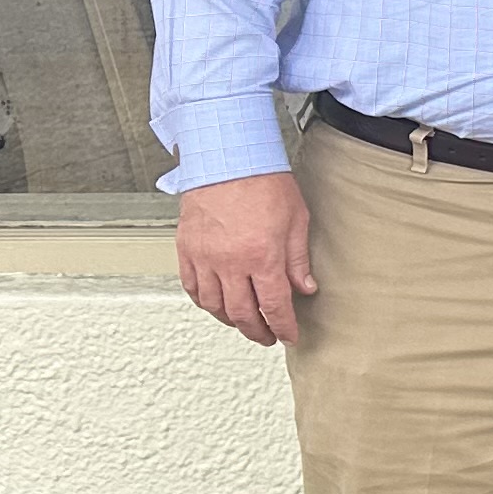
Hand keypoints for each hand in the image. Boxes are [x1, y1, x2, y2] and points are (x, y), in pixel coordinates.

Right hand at [176, 168, 315, 345]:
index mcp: (262, 256)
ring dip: (230, 321)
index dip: (283, 326)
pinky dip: (204, 302)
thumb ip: (298, 259)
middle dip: (258, 331)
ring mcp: (204, 257)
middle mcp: (230, 262)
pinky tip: (215, 305)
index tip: (289, 335)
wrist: (227, 157)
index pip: (274, 306)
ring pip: (214, 305)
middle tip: (268, 336)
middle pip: (242, 313)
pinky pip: (191, 287)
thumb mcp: (297, 220)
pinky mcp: (186, 249)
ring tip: (244, 323)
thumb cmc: (264, 182)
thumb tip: (305, 288)